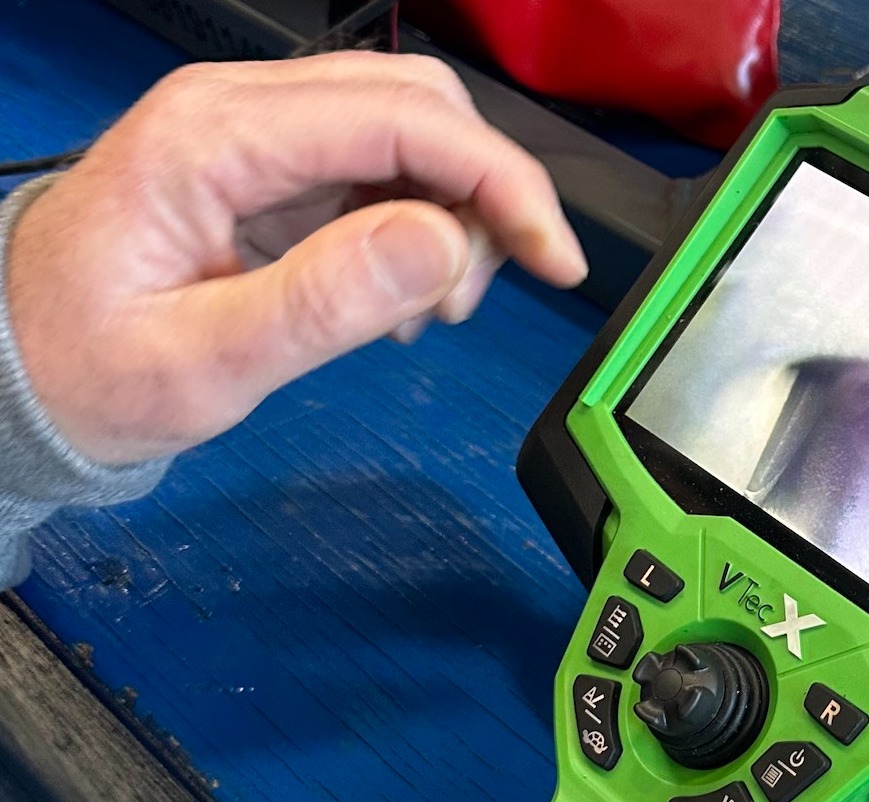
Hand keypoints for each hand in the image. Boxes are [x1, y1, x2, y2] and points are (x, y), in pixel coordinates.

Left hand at [6, 53, 588, 465]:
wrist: (8, 370)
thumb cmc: (84, 370)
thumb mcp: (199, 363)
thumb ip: (320, 303)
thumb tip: (441, 243)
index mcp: (215, 138)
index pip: (402, 119)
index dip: (501, 182)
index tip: (554, 260)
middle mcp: (237, 109)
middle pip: (418, 104)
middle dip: (483, 194)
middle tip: (475, 298)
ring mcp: (253, 130)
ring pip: (410, 128)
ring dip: (455, 211)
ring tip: (428, 309)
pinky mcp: (267, 162)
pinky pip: (377, 163)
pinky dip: (418, 222)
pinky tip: (396, 292)